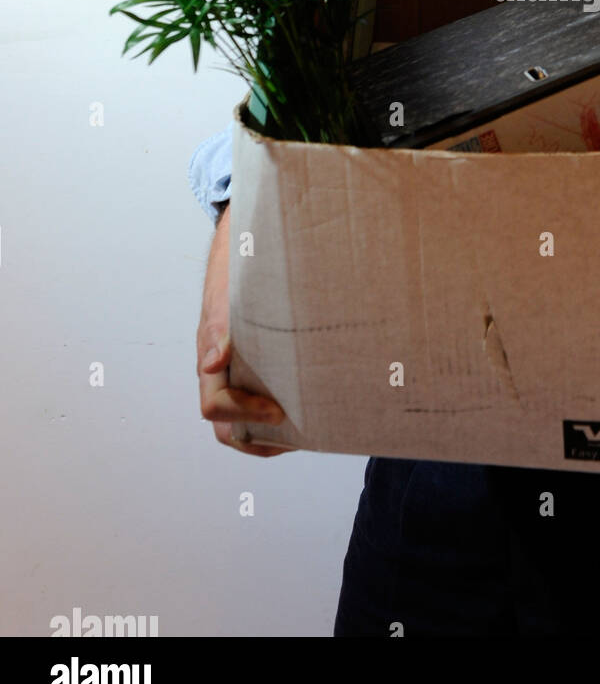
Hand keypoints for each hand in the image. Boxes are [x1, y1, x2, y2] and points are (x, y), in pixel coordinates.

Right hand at [197, 203, 287, 456]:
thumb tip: (212, 364)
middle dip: (256, 438)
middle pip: (226, 424)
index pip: (215, 407)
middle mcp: (218, 370)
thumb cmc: (233, 273)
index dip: (245, 415)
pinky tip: (307, 405)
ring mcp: (234, 368)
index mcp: (208, 359)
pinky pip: (257, 396)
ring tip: (303, 432)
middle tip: (294, 436)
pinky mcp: (254, 362)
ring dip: (266, 431)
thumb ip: (220, 328)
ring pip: (240, 417)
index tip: (280, 410)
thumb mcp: (226, 299)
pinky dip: (275, 410)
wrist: (242, 245)